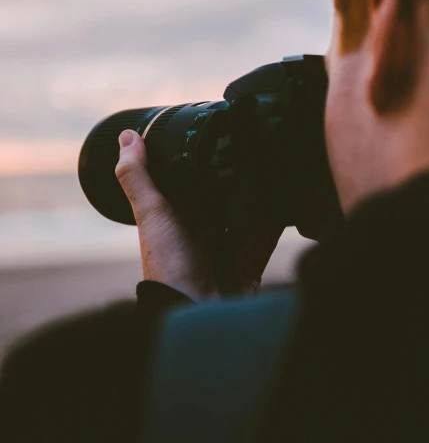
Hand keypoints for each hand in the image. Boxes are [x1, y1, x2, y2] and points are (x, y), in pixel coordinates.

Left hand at [115, 130, 283, 300]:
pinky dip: (279, 217)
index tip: (219, 131)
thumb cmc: (168, 266)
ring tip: (277, 166)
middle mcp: (204, 230)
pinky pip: (269, 233)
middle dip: (239, 176)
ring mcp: (229, 247)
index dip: (203, 160)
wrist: (195, 311)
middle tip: (257, 147)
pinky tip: (289, 197)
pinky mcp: (252, 261)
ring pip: (250, 212)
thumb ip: (138, 176)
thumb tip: (125, 134)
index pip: (193, 181)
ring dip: (262, 194)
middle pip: (225, 195)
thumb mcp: (151, 213)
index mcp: (179, 217)